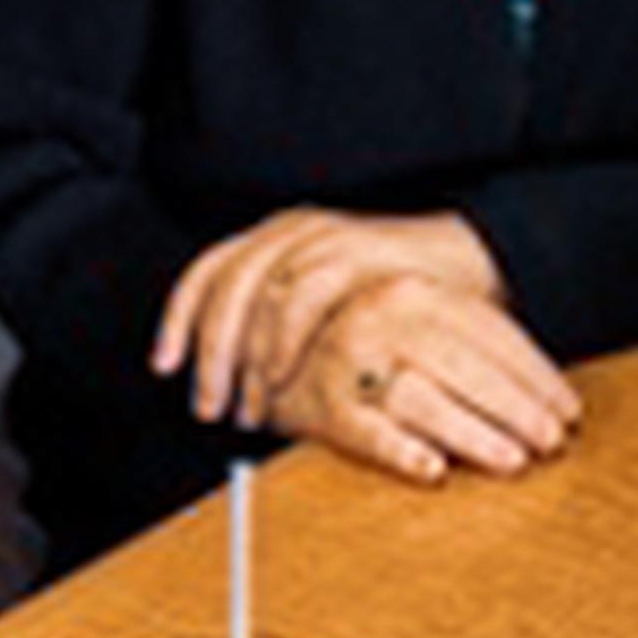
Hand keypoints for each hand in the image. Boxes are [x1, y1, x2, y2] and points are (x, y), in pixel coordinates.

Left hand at [153, 207, 509, 428]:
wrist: (472, 264)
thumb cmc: (398, 297)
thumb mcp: (327, 308)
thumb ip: (281, 329)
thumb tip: (234, 384)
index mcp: (276, 238)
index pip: (207, 272)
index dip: (178, 320)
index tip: (165, 366)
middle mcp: (293, 231)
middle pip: (225, 286)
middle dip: (209, 354)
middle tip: (208, 406)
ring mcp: (325, 238)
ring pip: (257, 292)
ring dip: (242, 356)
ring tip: (246, 406)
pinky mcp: (356, 253)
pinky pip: (303, 295)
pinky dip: (282, 339)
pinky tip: (278, 375)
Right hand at [265, 269, 581, 486]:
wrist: (272, 352)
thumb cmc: (367, 347)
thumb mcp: (419, 325)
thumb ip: (473, 347)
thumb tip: (553, 399)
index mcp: (414, 291)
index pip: (490, 332)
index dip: (537, 375)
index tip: (569, 410)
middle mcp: (381, 317)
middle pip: (464, 364)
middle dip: (516, 406)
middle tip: (553, 441)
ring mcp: (350, 362)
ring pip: (424, 398)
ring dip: (474, 432)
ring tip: (515, 459)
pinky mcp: (323, 407)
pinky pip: (367, 432)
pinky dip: (401, 451)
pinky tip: (434, 469)